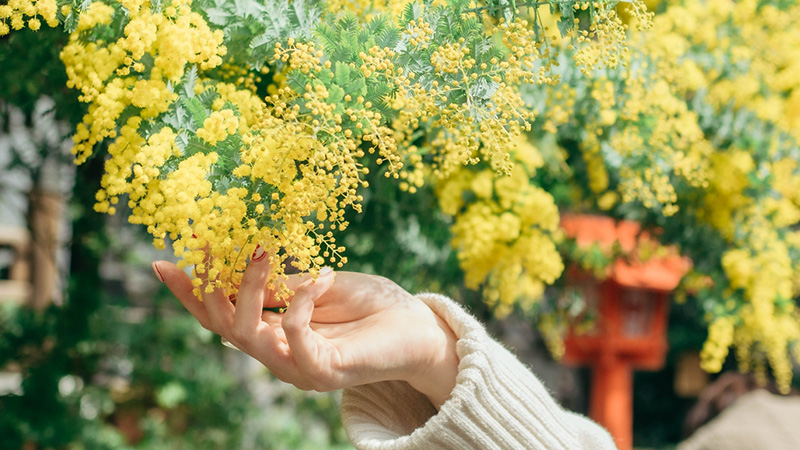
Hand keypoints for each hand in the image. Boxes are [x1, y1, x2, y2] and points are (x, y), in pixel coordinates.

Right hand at [152, 251, 457, 407]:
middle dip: (210, 285)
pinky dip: (303, 301)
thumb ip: (281, 283)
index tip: (164, 262)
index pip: (220, 317)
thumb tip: (240, 261)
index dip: (191, 293)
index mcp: (274, 333)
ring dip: (249, 287)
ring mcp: (298, 368)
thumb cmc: (373, 305)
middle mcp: (278, 355)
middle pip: (221, 327)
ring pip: (246, 334)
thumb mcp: (318, 285)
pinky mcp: (323, 372)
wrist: (421, 329)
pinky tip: (325, 275)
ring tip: (261, 248)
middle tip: (213, 242)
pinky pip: (295, 337)